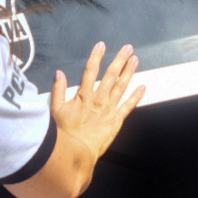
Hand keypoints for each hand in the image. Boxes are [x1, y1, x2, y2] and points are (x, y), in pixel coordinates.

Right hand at [50, 42, 144, 160]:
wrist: (76, 152)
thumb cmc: (64, 134)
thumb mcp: (55, 110)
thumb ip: (57, 90)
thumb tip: (59, 74)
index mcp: (83, 95)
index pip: (90, 70)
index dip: (96, 56)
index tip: (101, 45)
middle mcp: (98, 99)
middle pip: (110, 74)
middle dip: (119, 60)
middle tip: (127, 48)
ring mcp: (109, 109)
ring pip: (121, 86)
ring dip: (128, 72)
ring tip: (135, 60)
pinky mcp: (116, 120)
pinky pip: (128, 106)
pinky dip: (136, 96)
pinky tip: (142, 87)